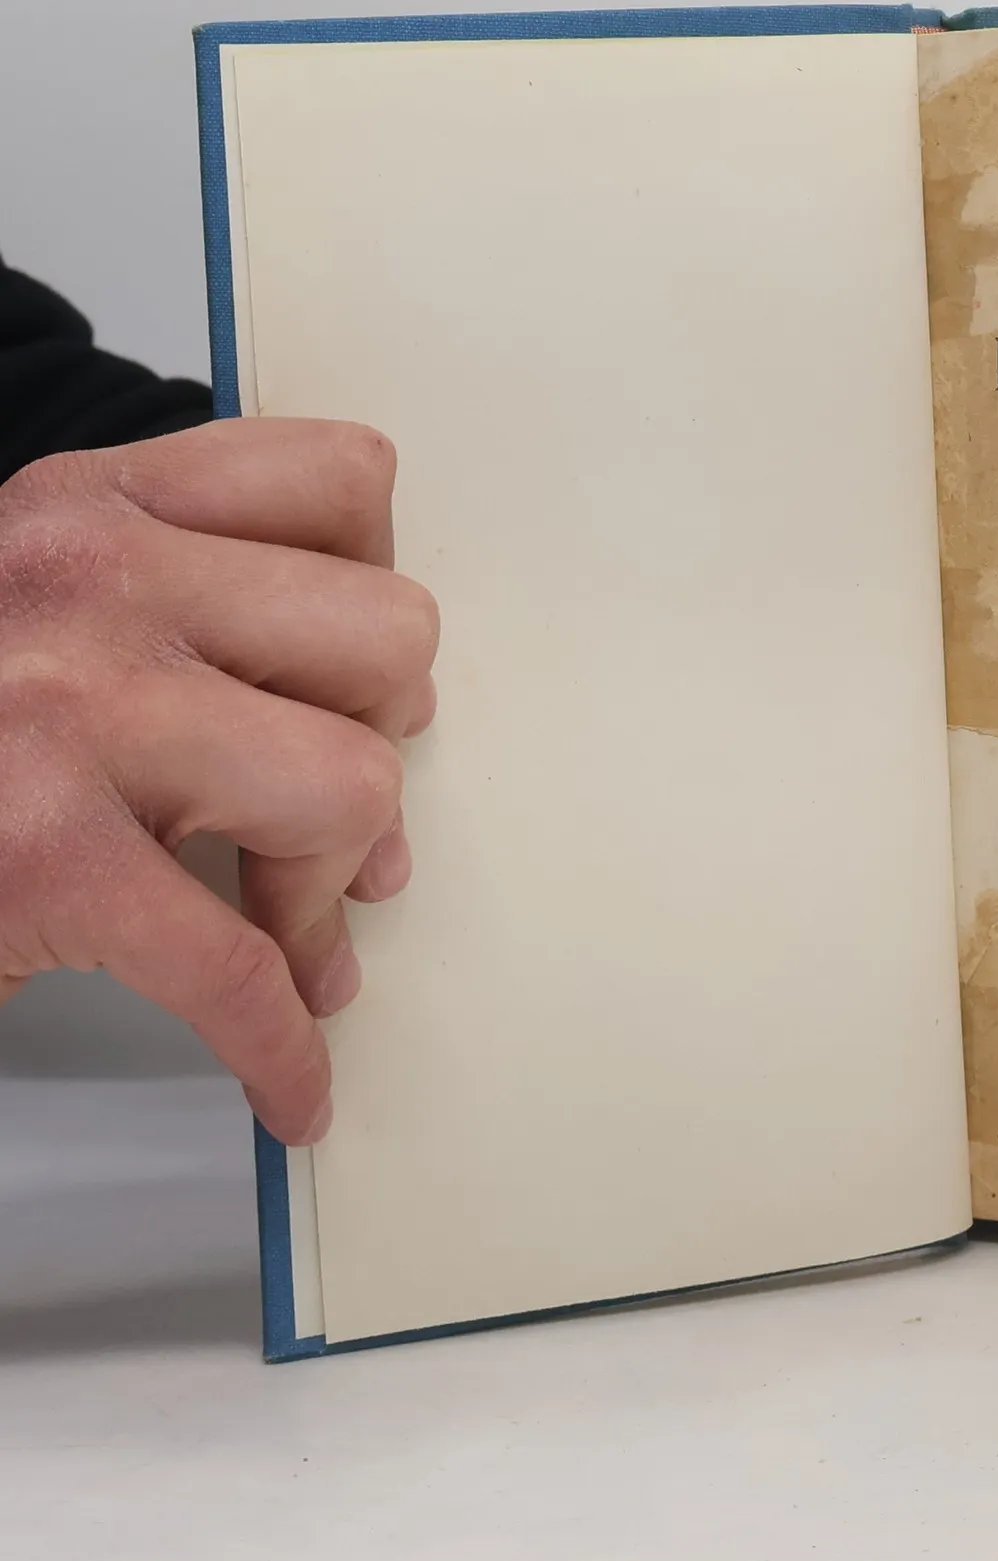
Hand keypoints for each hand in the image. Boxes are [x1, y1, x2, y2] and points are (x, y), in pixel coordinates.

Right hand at [0, 421, 437, 1139]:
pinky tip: (290, 1077)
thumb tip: (398, 728)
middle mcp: (88, 581)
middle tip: (321, 806)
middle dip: (380, 739)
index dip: (373, 589)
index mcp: (93, 508)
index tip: (346, 675)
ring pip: (352, 782)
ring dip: (328, 879)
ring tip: (283, 920)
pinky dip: (280, 1043)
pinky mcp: (40, 858)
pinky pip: (240, 965)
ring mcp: (65, 715)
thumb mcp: (35, 605)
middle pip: (388, 637)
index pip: (345, 482)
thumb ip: (191, 617)